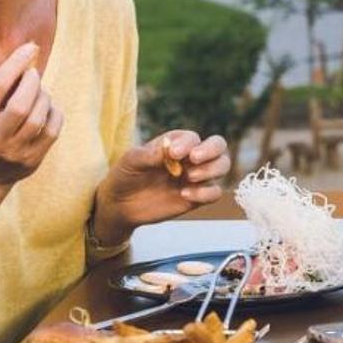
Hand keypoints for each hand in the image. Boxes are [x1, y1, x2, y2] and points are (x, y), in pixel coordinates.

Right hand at [0, 43, 63, 195]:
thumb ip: (1, 89)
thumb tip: (29, 55)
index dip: (16, 63)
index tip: (29, 48)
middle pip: (21, 103)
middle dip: (33, 83)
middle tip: (33, 75)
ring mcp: (14, 151)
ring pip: (38, 117)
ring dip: (44, 97)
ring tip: (40, 93)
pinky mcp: (32, 160)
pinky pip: (52, 130)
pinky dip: (54, 113)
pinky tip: (48, 109)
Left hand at [93, 131, 229, 241]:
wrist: (120, 204)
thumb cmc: (126, 175)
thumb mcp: (131, 161)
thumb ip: (150, 154)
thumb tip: (169, 150)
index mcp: (176, 143)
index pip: (192, 138)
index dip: (187, 144)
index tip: (174, 154)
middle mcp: (191, 157)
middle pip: (219, 146)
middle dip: (211, 150)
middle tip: (194, 160)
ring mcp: (196, 177)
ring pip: (222, 166)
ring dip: (211, 170)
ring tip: (189, 177)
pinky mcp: (197, 197)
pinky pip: (214, 192)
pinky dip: (205, 193)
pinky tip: (184, 194)